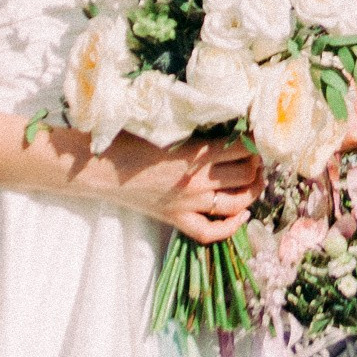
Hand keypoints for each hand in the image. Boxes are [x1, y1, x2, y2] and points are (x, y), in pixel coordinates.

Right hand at [109, 134, 264, 242]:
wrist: (99, 169)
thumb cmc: (126, 140)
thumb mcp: (163, 128)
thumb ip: (192, 130)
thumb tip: (222, 125)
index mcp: (193, 155)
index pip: (241, 149)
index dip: (254, 142)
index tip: (255, 135)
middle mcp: (196, 183)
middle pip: (245, 176)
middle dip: (257, 165)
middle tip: (255, 156)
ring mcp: (188, 205)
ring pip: (237, 203)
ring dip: (252, 191)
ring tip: (253, 179)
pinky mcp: (176, 219)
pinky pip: (212, 231)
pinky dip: (232, 225)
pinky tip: (241, 214)